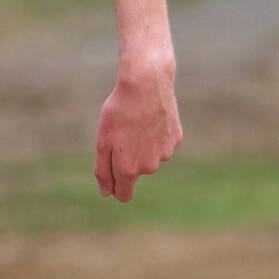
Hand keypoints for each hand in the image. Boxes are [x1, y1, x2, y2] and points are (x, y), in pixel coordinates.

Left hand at [94, 57, 180, 202]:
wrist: (146, 84)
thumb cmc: (119, 112)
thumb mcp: (102, 141)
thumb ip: (104, 171)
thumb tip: (107, 192)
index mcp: (129, 169)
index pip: (124, 194)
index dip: (116, 188)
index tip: (112, 178)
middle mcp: (150, 166)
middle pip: (136, 171)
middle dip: (128, 158)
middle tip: (121, 133)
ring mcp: (165, 152)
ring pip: (150, 155)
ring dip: (142, 144)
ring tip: (136, 122)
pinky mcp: (175, 139)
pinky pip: (161, 142)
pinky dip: (155, 133)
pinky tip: (151, 117)